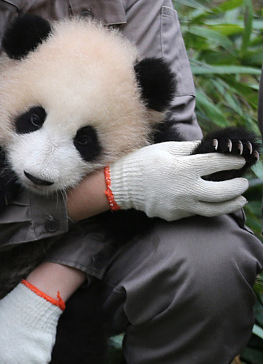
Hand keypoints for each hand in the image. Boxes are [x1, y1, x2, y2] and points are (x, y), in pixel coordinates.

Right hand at [107, 140, 247, 220]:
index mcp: (184, 168)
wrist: (119, 186)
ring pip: (215, 209)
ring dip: (232, 203)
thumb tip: (211, 147)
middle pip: (224, 192)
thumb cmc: (142, 162)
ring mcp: (180, 205)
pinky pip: (197, 212)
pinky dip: (208, 207)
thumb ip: (191, 148)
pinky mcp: (174, 215)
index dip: (233, 162)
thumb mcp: (166, 148)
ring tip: (240, 199)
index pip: (218, 164)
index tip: (240, 161)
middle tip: (243, 182)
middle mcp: (185, 189)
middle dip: (238, 186)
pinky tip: (213, 202)